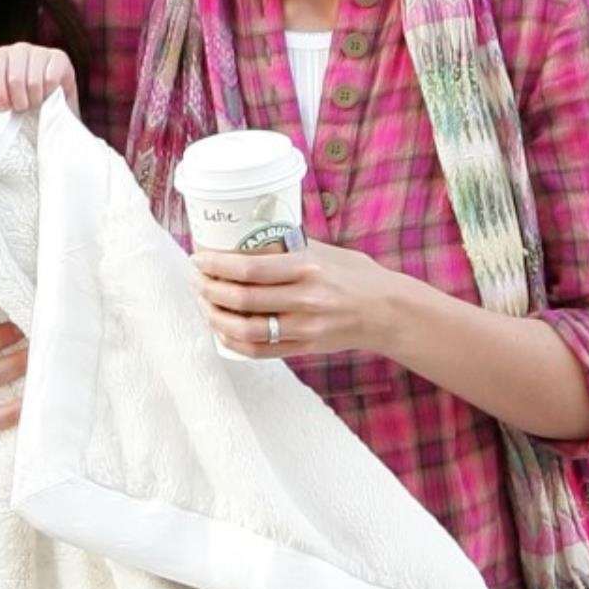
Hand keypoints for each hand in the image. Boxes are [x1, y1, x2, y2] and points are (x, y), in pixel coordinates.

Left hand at [0, 42, 76, 113]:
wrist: (48, 111)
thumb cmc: (17, 102)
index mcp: (1, 55)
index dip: (0, 95)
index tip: (4, 107)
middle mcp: (20, 48)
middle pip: (15, 79)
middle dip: (19, 101)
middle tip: (23, 107)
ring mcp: (41, 50)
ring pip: (33, 81)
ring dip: (34, 100)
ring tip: (35, 103)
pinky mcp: (59, 57)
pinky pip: (50, 79)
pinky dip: (49, 94)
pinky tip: (49, 95)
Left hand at [193, 238, 406, 359]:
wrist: (390, 312)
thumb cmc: (357, 276)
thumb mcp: (326, 252)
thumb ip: (289, 248)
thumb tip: (248, 239)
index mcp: (308, 268)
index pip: (249, 268)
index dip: (217, 265)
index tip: (199, 259)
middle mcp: (306, 299)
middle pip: (242, 299)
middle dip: (210, 290)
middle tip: (198, 281)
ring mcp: (306, 327)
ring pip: (246, 329)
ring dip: (216, 317)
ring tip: (205, 305)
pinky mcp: (306, 347)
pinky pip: (260, 350)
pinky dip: (234, 341)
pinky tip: (222, 330)